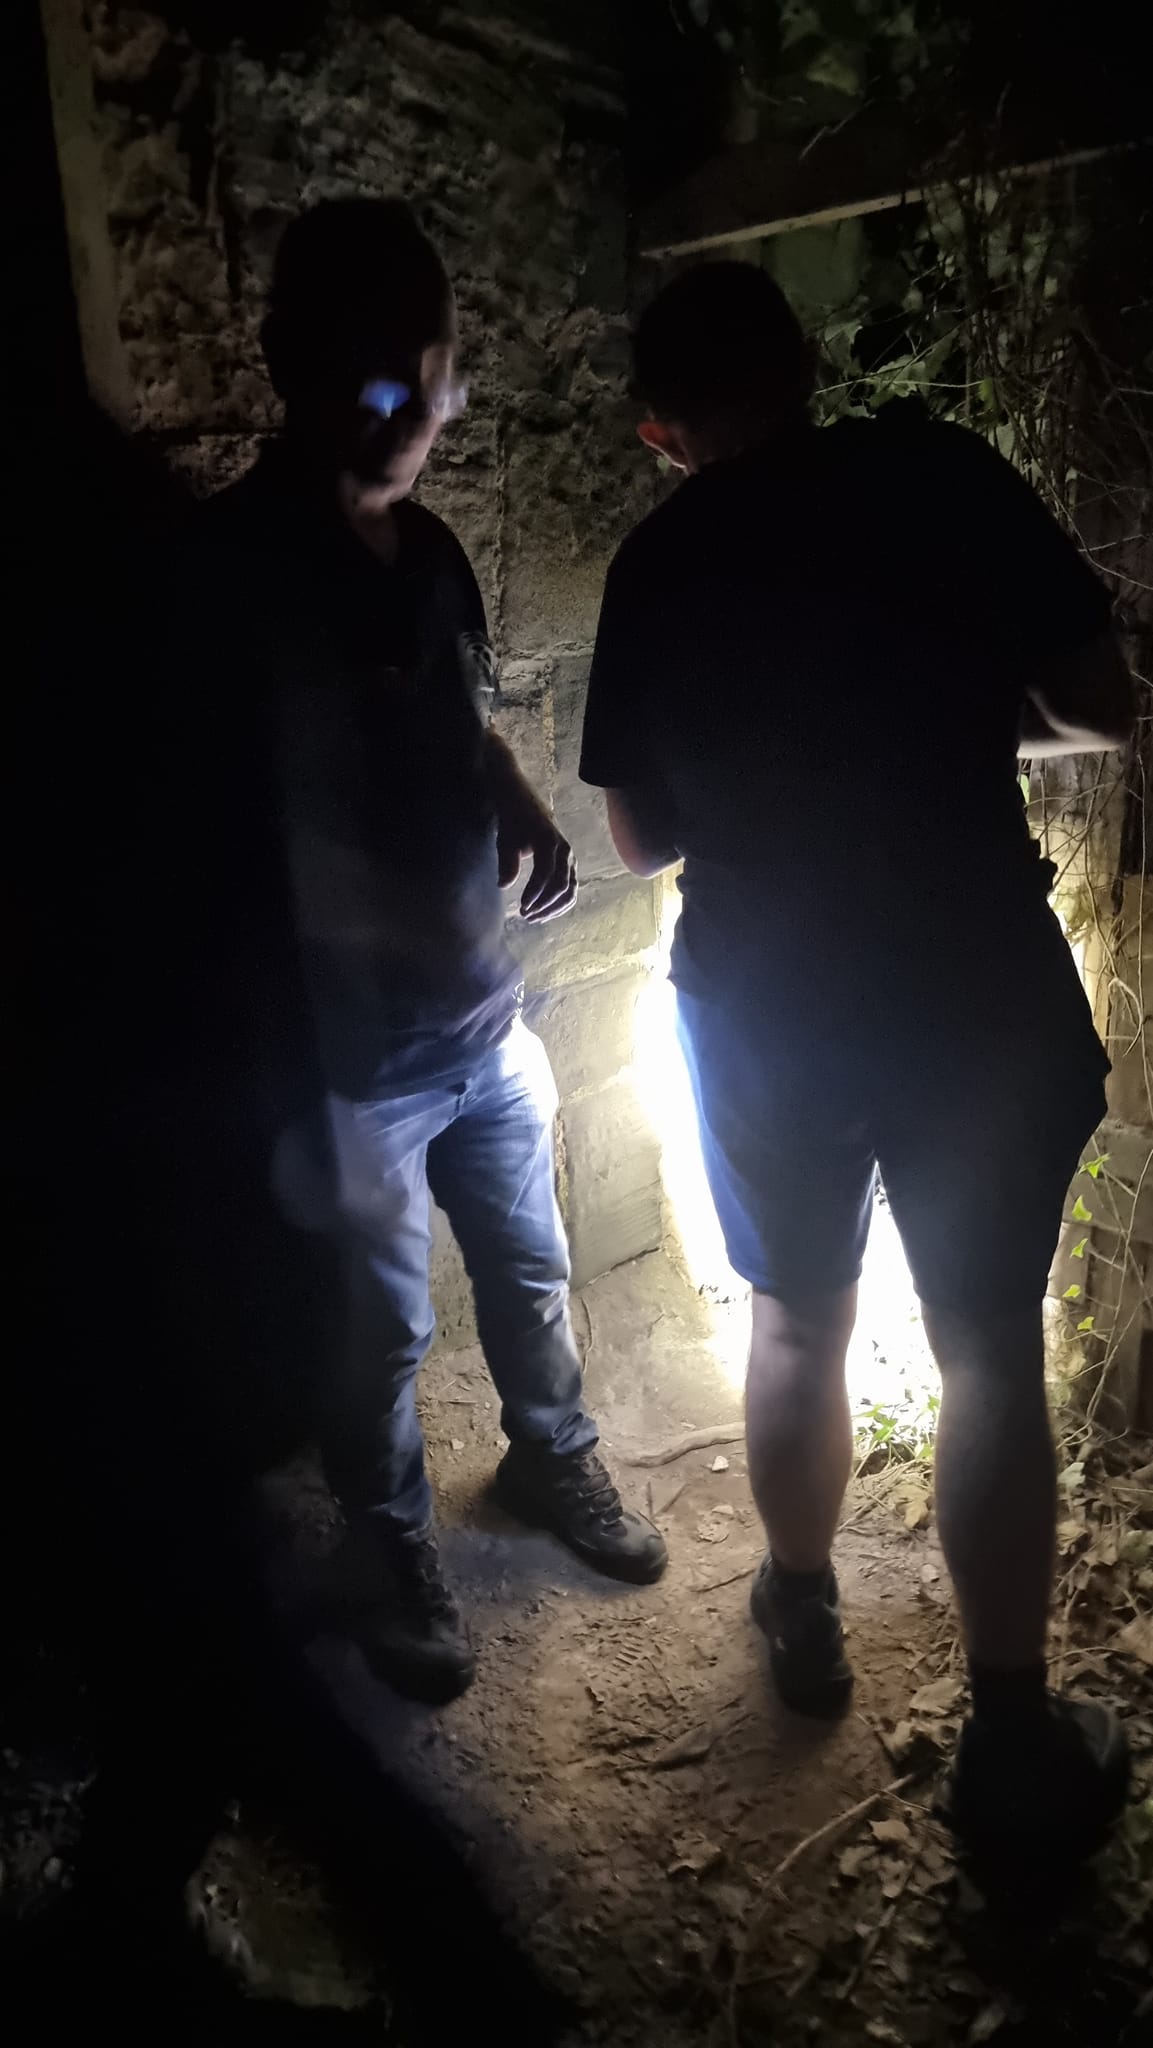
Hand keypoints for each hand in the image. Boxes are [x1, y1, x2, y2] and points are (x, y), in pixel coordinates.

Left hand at [497, 802, 577, 922]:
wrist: (528, 809)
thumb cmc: (515, 825)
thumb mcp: (506, 840)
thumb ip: (507, 862)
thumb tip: (503, 886)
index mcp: (549, 842)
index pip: (545, 873)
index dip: (535, 892)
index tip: (522, 906)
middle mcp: (565, 852)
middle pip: (560, 885)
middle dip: (543, 904)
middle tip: (525, 915)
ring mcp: (570, 860)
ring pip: (569, 891)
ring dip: (552, 908)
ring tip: (533, 918)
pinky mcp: (570, 868)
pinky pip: (571, 890)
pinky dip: (560, 905)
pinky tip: (544, 914)